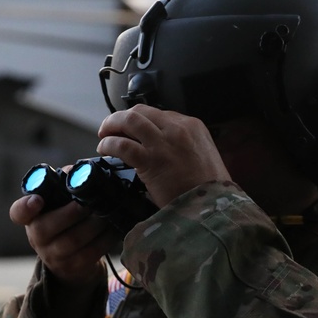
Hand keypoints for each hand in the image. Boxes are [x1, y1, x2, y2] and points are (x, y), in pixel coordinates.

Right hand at [9, 192, 118, 286]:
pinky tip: (114, 228)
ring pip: (73, 240)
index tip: (37, 199)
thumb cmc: (66, 221)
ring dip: (94, 224)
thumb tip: (78, 171)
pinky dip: (106, 238)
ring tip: (108, 212)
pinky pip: (91, 252)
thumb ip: (65, 185)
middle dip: (73, 212)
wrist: (71, 260)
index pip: (18, 213)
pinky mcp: (73, 267)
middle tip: (91, 202)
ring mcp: (53, 256)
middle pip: (47, 227)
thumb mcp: (60, 204)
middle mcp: (36, 238)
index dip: (26, 207)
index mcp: (31, 218)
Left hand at [96, 105, 232, 207]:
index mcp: (193, 126)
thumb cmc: (210, 188)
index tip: (132, 131)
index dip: (141, 121)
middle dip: (122, 118)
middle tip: (111, 129)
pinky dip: (109, 145)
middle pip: (141, 111)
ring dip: (112, 125)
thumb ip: (184, 146)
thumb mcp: (203, 157)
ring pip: (129, 120)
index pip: (159, 113)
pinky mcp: (151, 160)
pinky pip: (123, 144)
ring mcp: (164, 143)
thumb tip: (162, 149)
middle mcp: (178, 128)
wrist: (213, 207)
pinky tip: (104, 150)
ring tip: (104, 135)